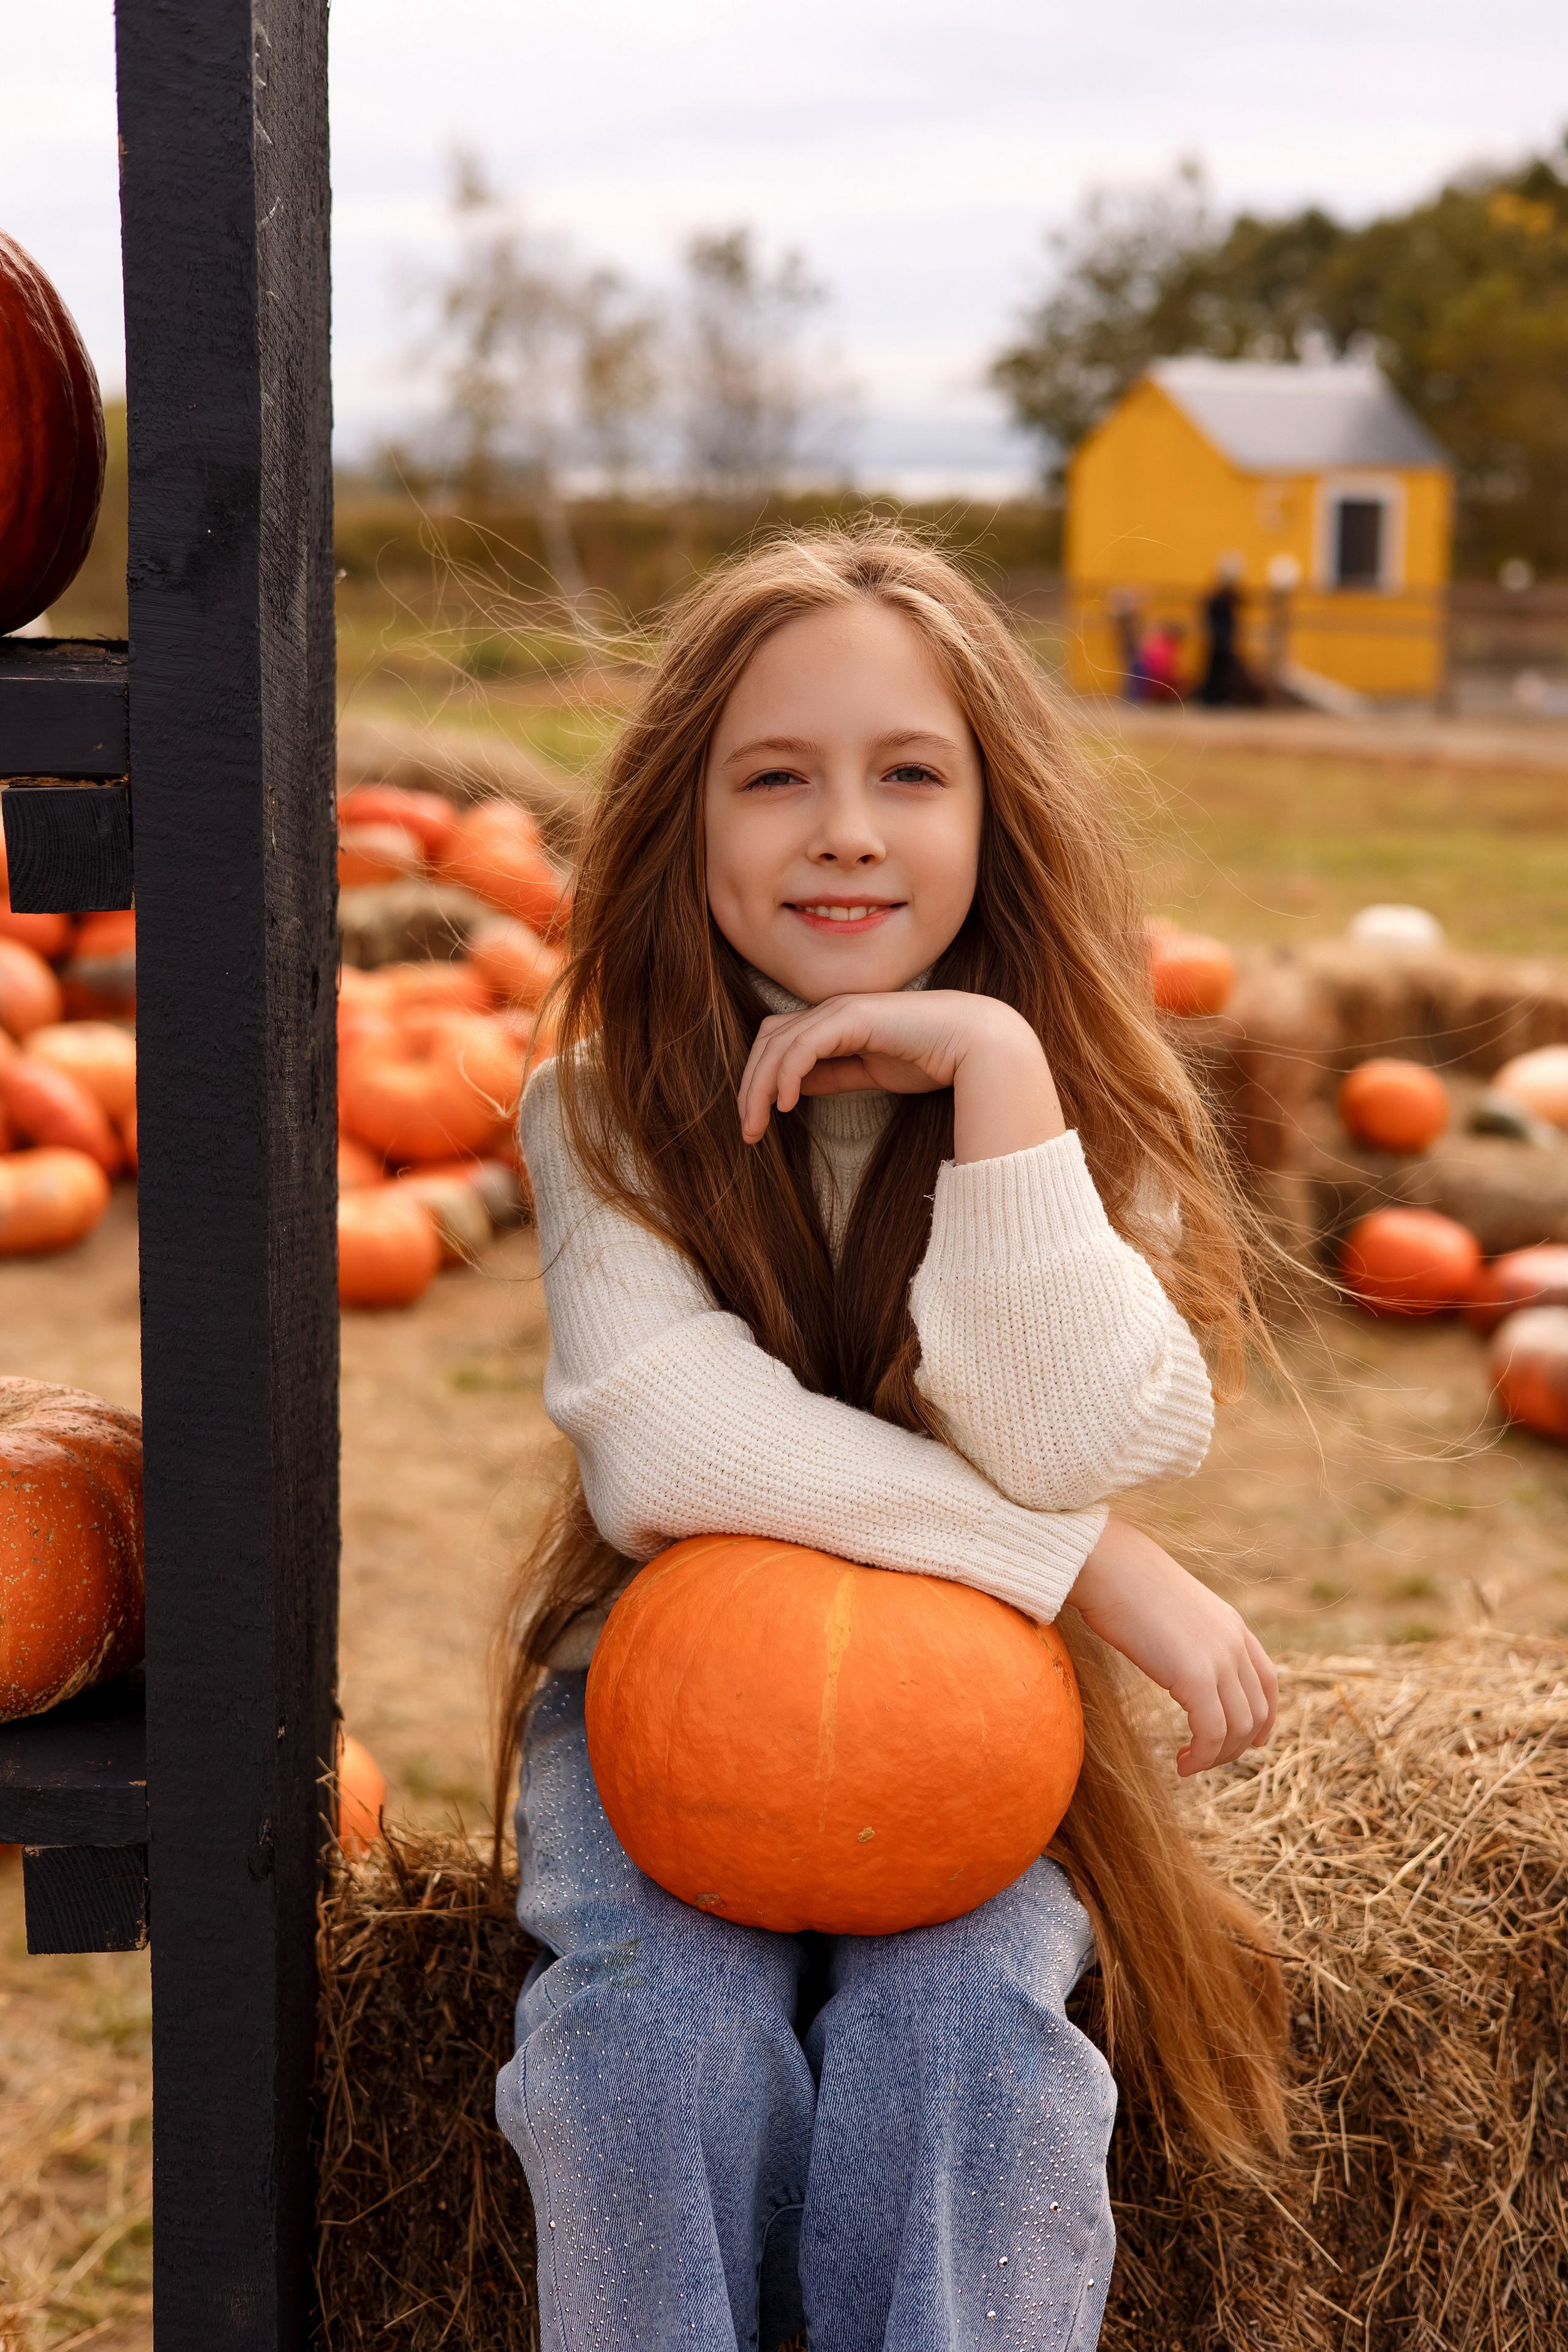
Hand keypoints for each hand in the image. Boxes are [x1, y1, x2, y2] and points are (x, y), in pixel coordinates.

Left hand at [737, 990, 1065, 1162]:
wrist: (979, 1044)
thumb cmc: (934, 1058)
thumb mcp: (869, 1075)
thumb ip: (832, 1076)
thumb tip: (792, 1090)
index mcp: (836, 1022)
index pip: (779, 1043)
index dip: (759, 1081)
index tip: (756, 1125)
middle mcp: (833, 1010)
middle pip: (769, 1042)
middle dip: (750, 1087)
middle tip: (747, 1132)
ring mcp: (842, 1009)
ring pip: (778, 1044)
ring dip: (760, 1086)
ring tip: (757, 1125)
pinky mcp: (854, 1016)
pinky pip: (804, 1044)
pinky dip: (786, 1073)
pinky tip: (785, 1104)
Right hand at [1065, 1515, 1277, 1776]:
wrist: (1108, 1565)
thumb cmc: (1124, 1584)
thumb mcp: (1173, 1610)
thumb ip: (1190, 1635)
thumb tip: (1178, 1658)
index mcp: (1232, 1625)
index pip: (1268, 1681)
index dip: (1265, 1718)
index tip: (1250, 1741)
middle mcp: (1234, 1643)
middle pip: (1255, 1712)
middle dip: (1233, 1746)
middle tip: (1202, 1758)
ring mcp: (1219, 1659)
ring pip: (1237, 1728)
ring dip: (1217, 1756)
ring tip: (1189, 1763)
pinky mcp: (1195, 1676)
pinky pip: (1212, 1732)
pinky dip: (1203, 1756)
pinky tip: (1181, 1763)